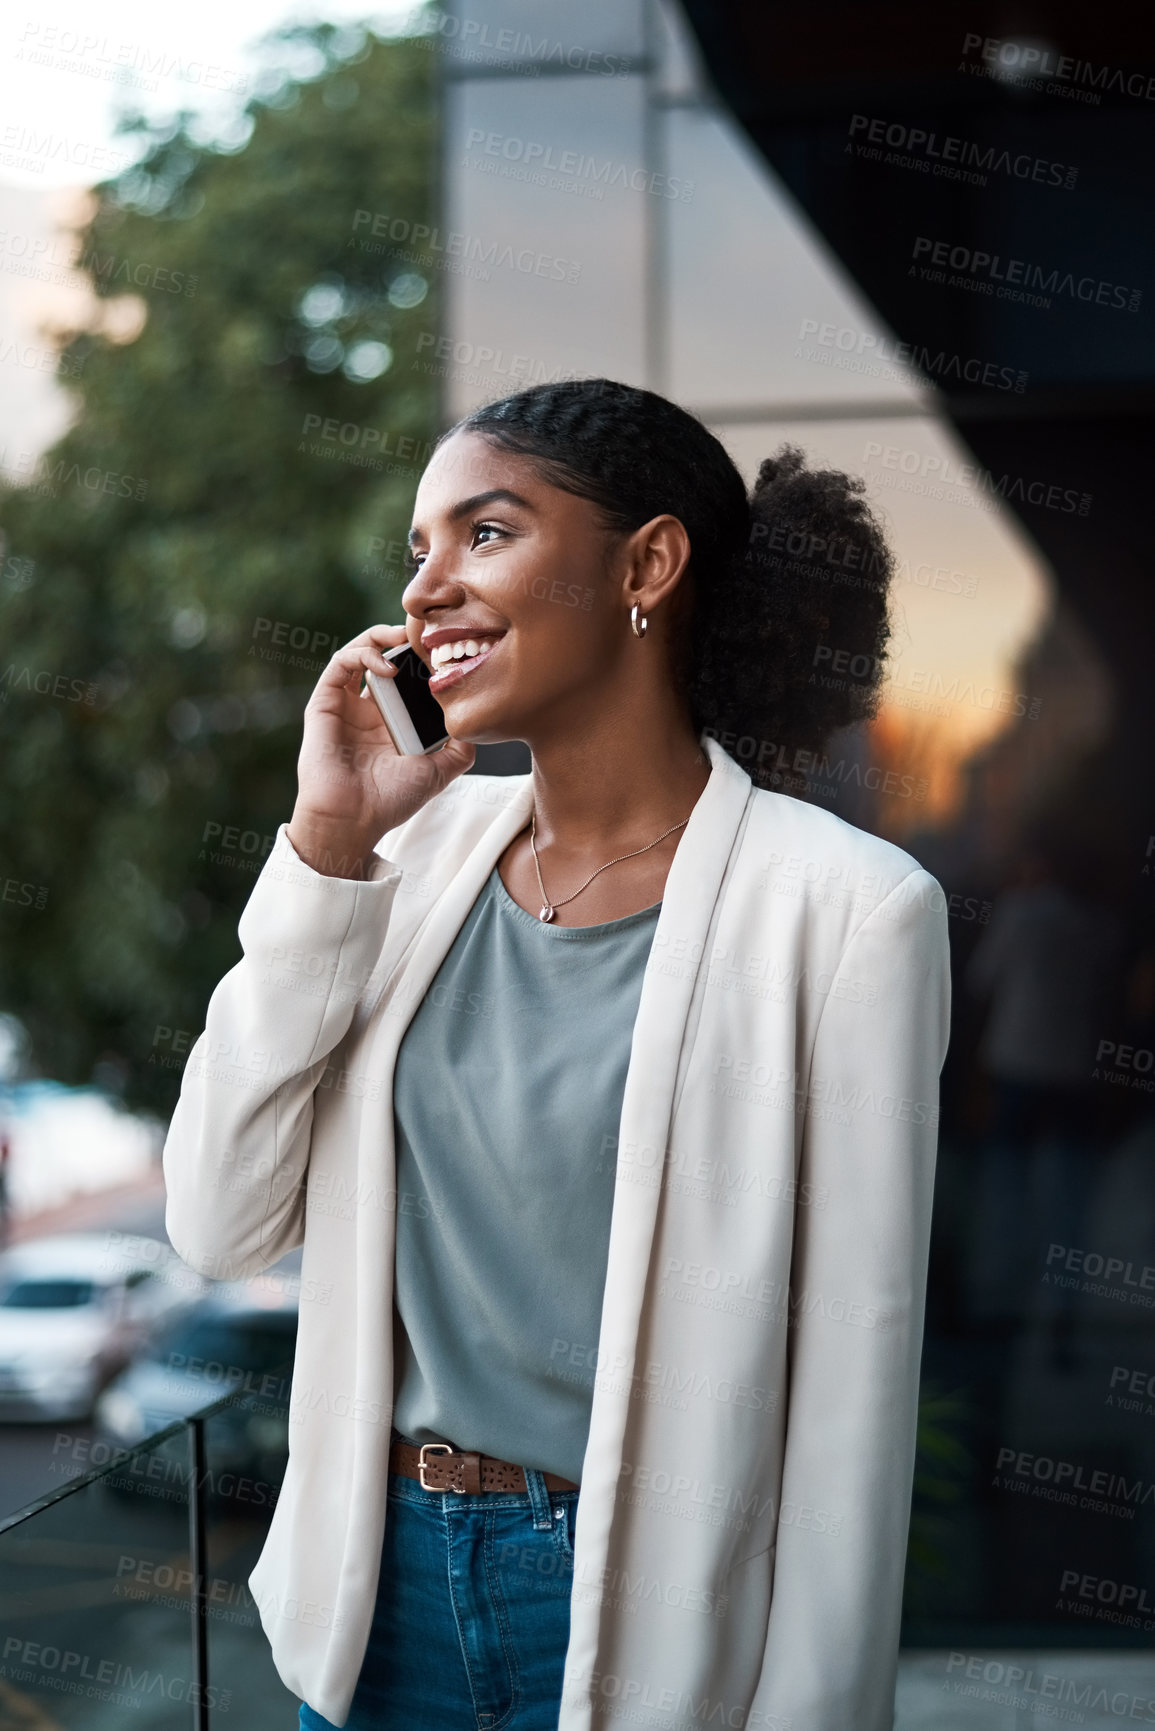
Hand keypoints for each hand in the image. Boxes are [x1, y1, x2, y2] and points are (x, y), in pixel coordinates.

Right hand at [286, 623, 475, 876]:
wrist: (353, 820)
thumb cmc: (390, 800)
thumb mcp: (437, 771)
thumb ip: (460, 749)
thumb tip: (479, 725)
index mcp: (391, 722)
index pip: (407, 677)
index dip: (422, 660)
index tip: (445, 651)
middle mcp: (367, 709)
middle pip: (384, 657)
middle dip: (403, 640)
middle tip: (426, 633)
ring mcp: (344, 704)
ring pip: (359, 652)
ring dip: (381, 636)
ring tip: (405, 637)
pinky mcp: (324, 703)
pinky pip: (341, 663)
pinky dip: (364, 655)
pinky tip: (389, 665)